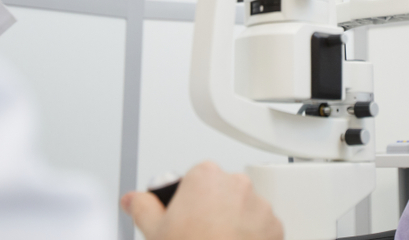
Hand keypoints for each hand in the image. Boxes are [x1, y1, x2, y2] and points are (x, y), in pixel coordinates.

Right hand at [121, 162, 282, 239]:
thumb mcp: (154, 231)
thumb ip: (142, 207)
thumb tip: (133, 199)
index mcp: (205, 176)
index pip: (196, 178)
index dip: (187, 200)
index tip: (184, 217)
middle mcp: (236, 183)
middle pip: (221, 191)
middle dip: (212, 209)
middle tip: (199, 234)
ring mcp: (259, 204)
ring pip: (243, 209)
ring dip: (234, 222)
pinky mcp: (275, 226)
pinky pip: (262, 227)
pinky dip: (252, 237)